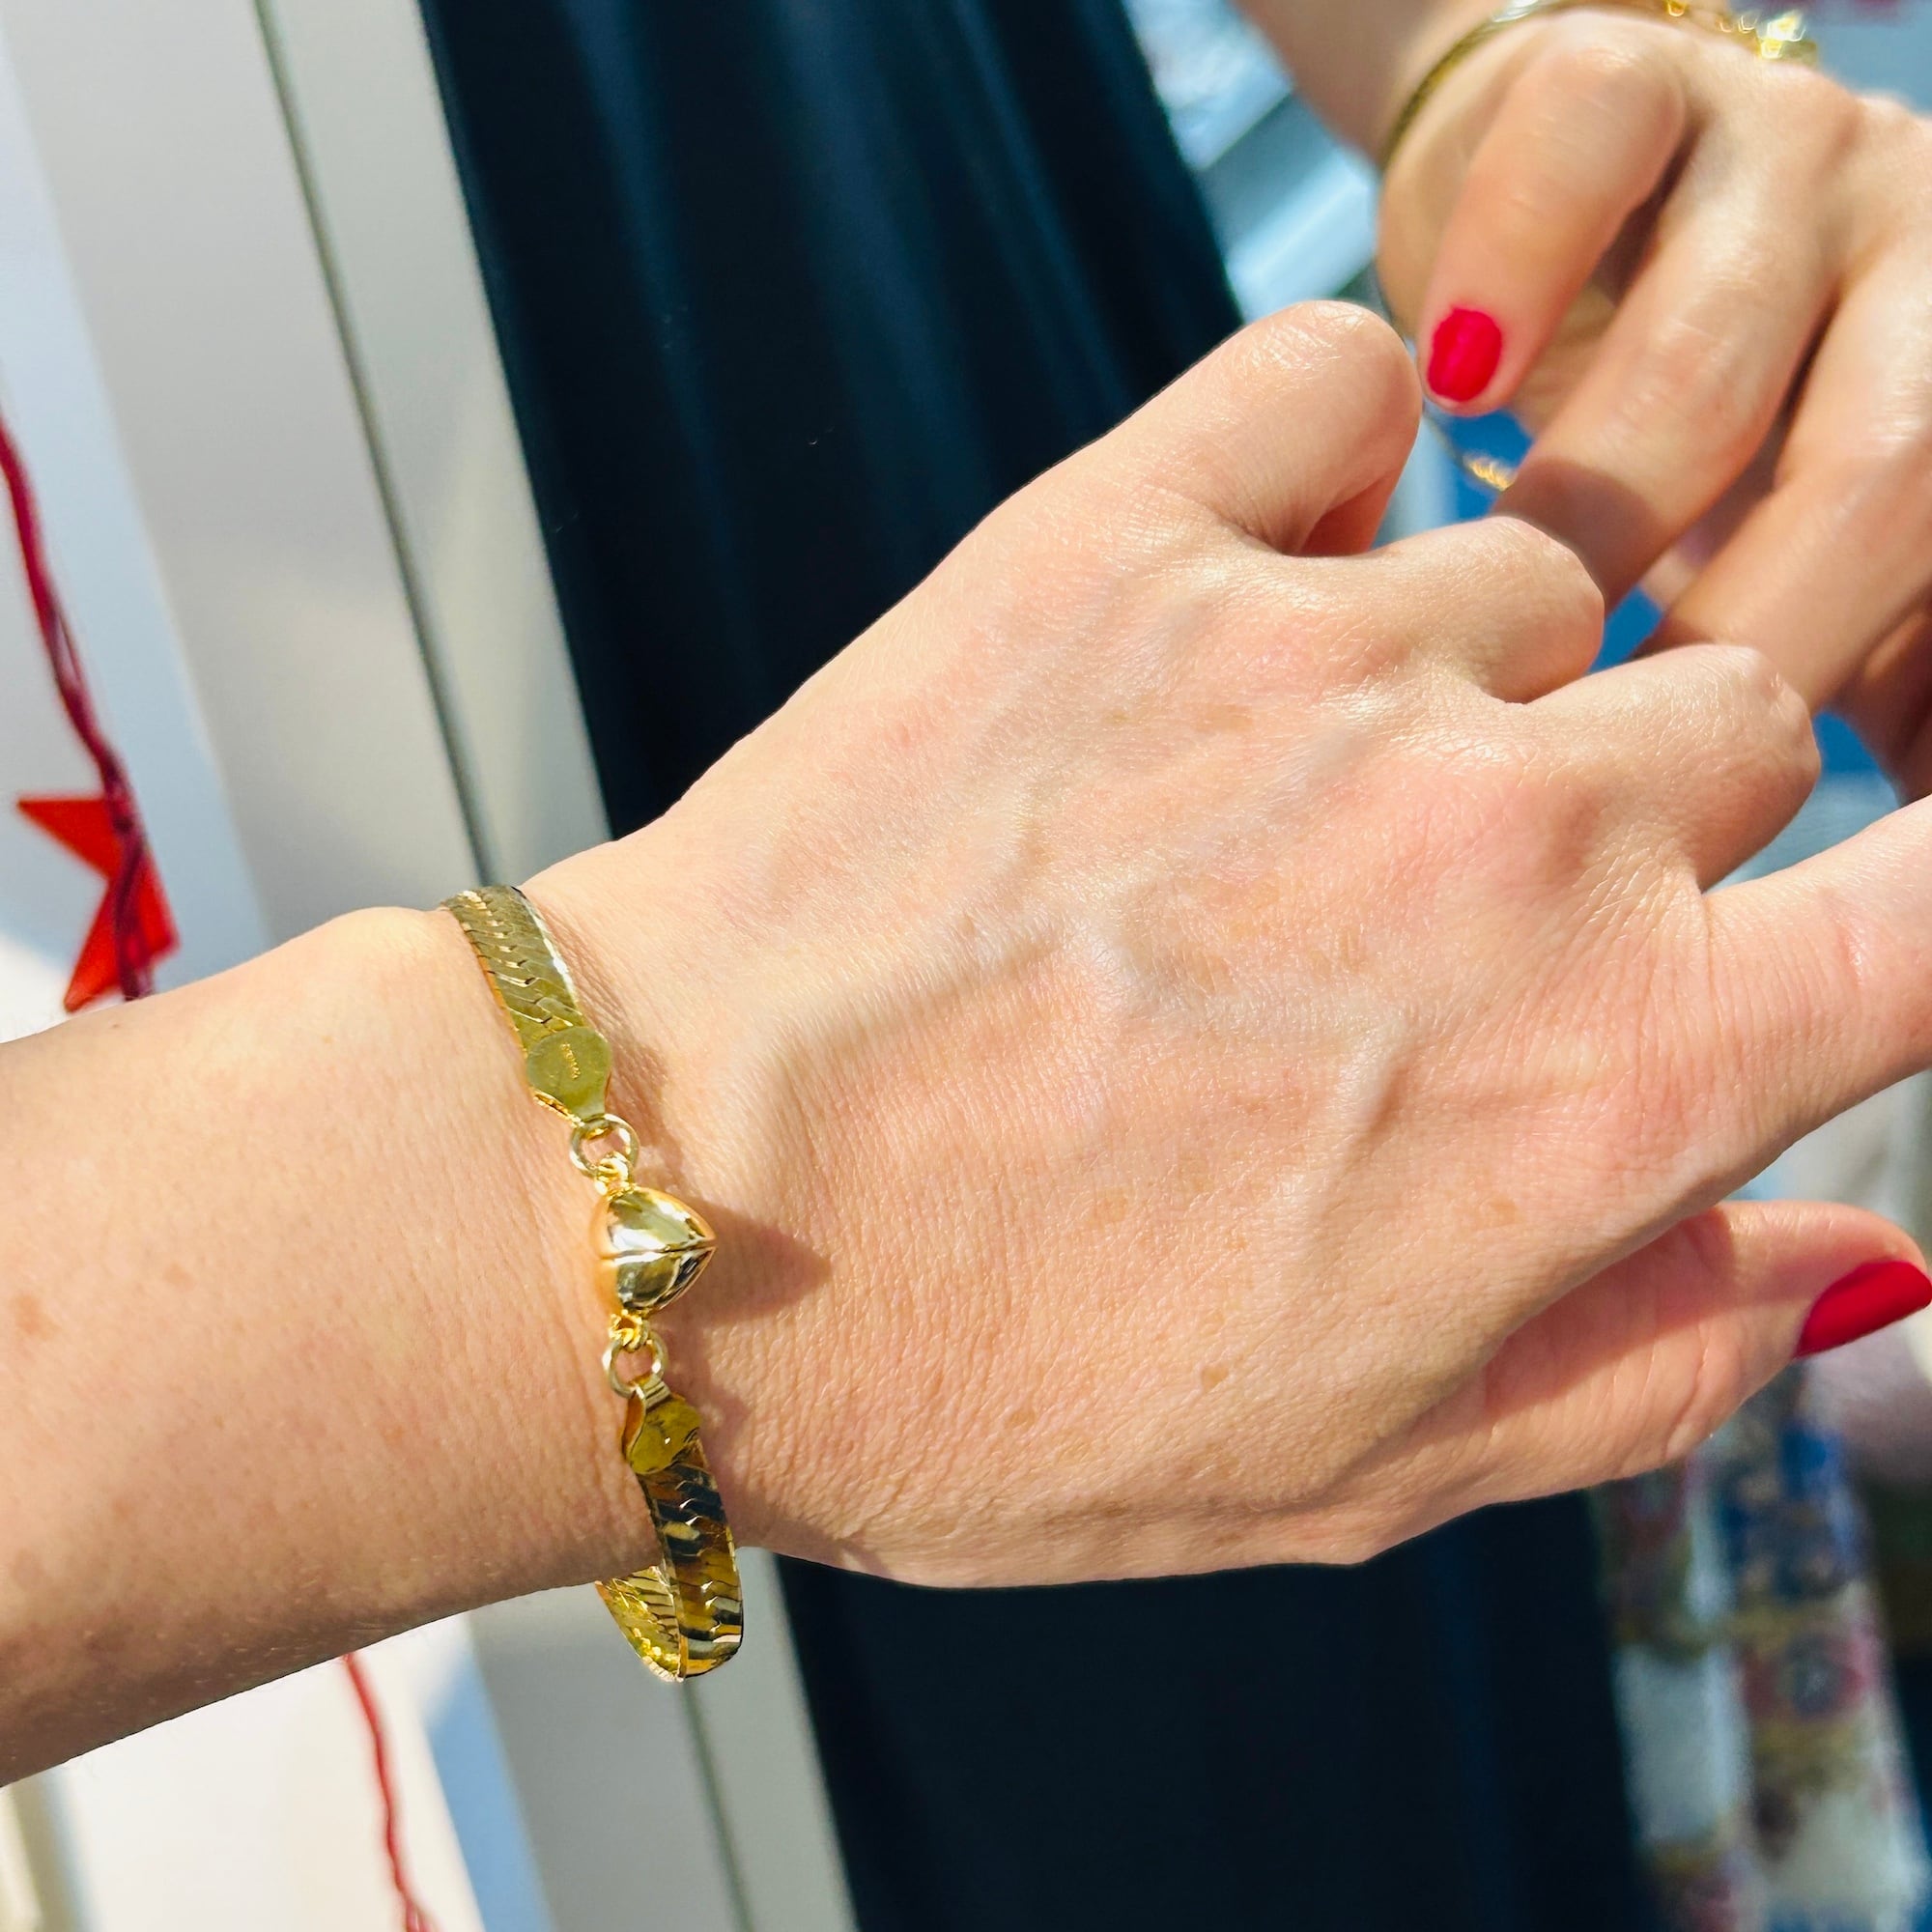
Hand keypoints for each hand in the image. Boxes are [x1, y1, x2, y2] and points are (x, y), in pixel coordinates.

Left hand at [533, 304, 1931, 1588]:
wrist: (663, 1216)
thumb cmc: (989, 1381)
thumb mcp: (1359, 1471)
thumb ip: (1652, 1364)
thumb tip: (1858, 1256)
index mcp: (1607, 1078)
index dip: (1921, 906)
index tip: (1831, 917)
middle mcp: (1507, 836)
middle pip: (1739, 723)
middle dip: (1631, 822)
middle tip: (1430, 918)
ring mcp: (1315, 659)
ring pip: (1531, 581)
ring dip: (1444, 677)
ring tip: (1254, 805)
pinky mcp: (1121, 541)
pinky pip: (1343, 388)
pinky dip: (1328, 457)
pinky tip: (1241, 583)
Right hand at [1378, 7, 1931, 790]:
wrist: (1538, 240)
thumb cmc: (1650, 484)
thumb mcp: (1776, 601)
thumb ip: (1862, 698)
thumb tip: (1872, 876)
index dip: (1890, 699)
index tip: (1766, 828)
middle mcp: (1931, 266)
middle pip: (1880, 480)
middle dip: (1740, 648)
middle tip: (1597, 766)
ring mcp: (1794, 159)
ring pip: (1716, 350)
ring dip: (1593, 504)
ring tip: (1498, 615)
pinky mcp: (1639, 74)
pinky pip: (1592, 143)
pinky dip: (1510, 276)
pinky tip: (1448, 392)